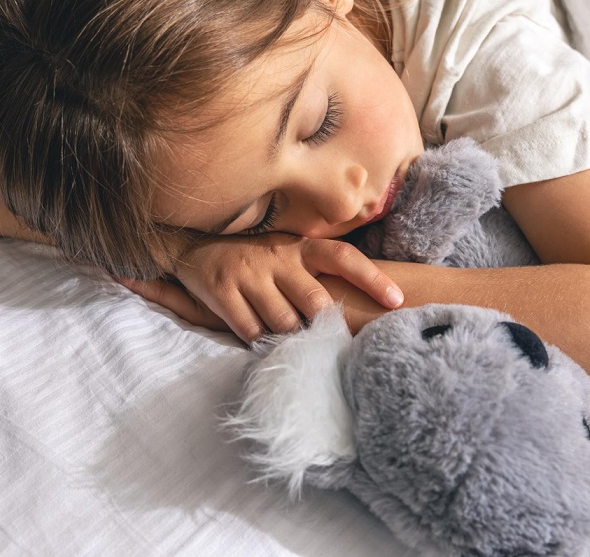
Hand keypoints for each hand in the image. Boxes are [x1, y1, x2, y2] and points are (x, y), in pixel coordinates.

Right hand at [125, 234, 404, 343]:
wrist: (192, 242)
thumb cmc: (255, 255)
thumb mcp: (287, 252)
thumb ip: (318, 271)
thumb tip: (363, 303)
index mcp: (300, 247)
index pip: (344, 257)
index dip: (372, 278)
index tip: (397, 301)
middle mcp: (277, 258)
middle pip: (315, 301)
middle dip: (325, 327)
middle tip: (332, 344)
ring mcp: (249, 274)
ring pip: (284, 322)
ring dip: (292, 340)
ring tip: (295, 348)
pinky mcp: (223, 291)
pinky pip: (250, 330)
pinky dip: (260, 343)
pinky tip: (264, 345)